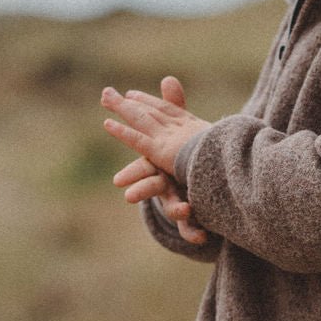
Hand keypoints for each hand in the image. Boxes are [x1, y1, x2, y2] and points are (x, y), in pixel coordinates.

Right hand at [106, 77, 210, 243]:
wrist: (193, 186)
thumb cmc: (178, 156)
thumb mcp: (178, 129)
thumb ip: (173, 107)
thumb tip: (168, 80)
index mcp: (158, 165)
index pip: (143, 167)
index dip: (132, 174)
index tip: (117, 182)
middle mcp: (164, 184)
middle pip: (151, 188)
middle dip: (141, 192)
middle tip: (128, 198)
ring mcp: (178, 200)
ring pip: (173, 210)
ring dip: (177, 215)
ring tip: (186, 214)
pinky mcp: (194, 215)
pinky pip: (193, 228)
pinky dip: (196, 233)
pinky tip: (202, 240)